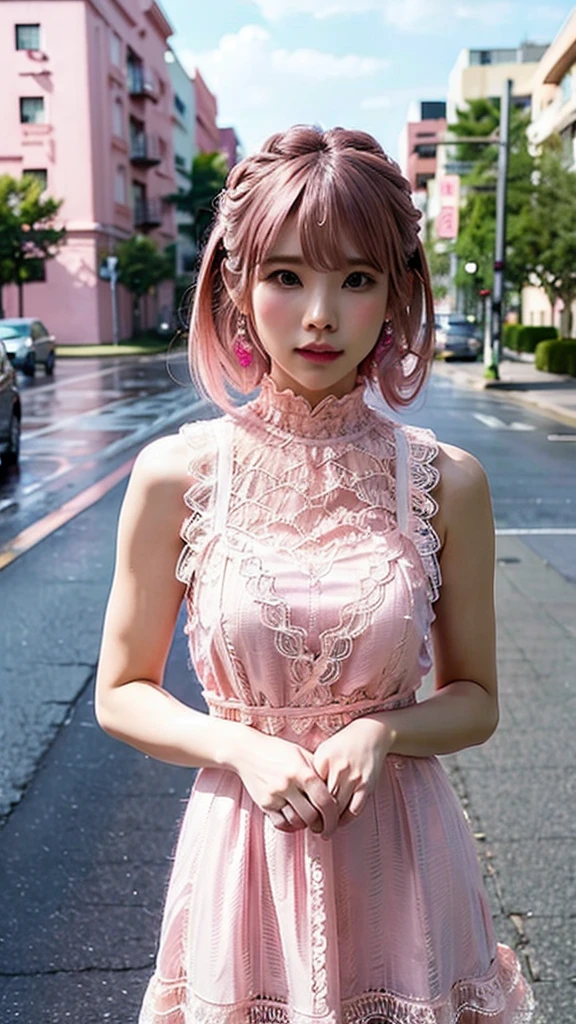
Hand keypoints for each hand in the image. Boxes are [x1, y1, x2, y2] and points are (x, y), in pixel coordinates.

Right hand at [230, 727, 338, 834]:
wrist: (246, 750)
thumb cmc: (277, 750)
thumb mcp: (301, 754)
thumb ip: (318, 771)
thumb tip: (334, 791)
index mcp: (302, 771)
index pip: (325, 801)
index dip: (333, 817)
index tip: (335, 823)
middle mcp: (288, 784)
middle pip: (311, 816)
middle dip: (321, 825)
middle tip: (324, 826)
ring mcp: (274, 795)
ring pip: (296, 822)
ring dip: (305, 825)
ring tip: (309, 821)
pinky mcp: (263, 803)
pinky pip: (280, 823)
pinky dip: (290, 826)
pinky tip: (294, 820)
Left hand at [312, 715, 395, 835]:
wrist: (371, 733)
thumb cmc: (344, 743)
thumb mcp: (323, 750)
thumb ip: (313, 770)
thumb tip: (302, 795)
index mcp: (323, 759)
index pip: (308, 789)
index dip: (303, 804)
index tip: (301, 813)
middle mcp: (338, 768)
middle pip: (322, 802)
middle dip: (315, 818)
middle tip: (311, 827)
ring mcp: (354, 778)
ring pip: (338, 810)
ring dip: (330, 823)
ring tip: (324, 829)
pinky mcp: (367, 785)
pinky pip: (354, 810)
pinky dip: (346, 820)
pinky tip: (340, 822)